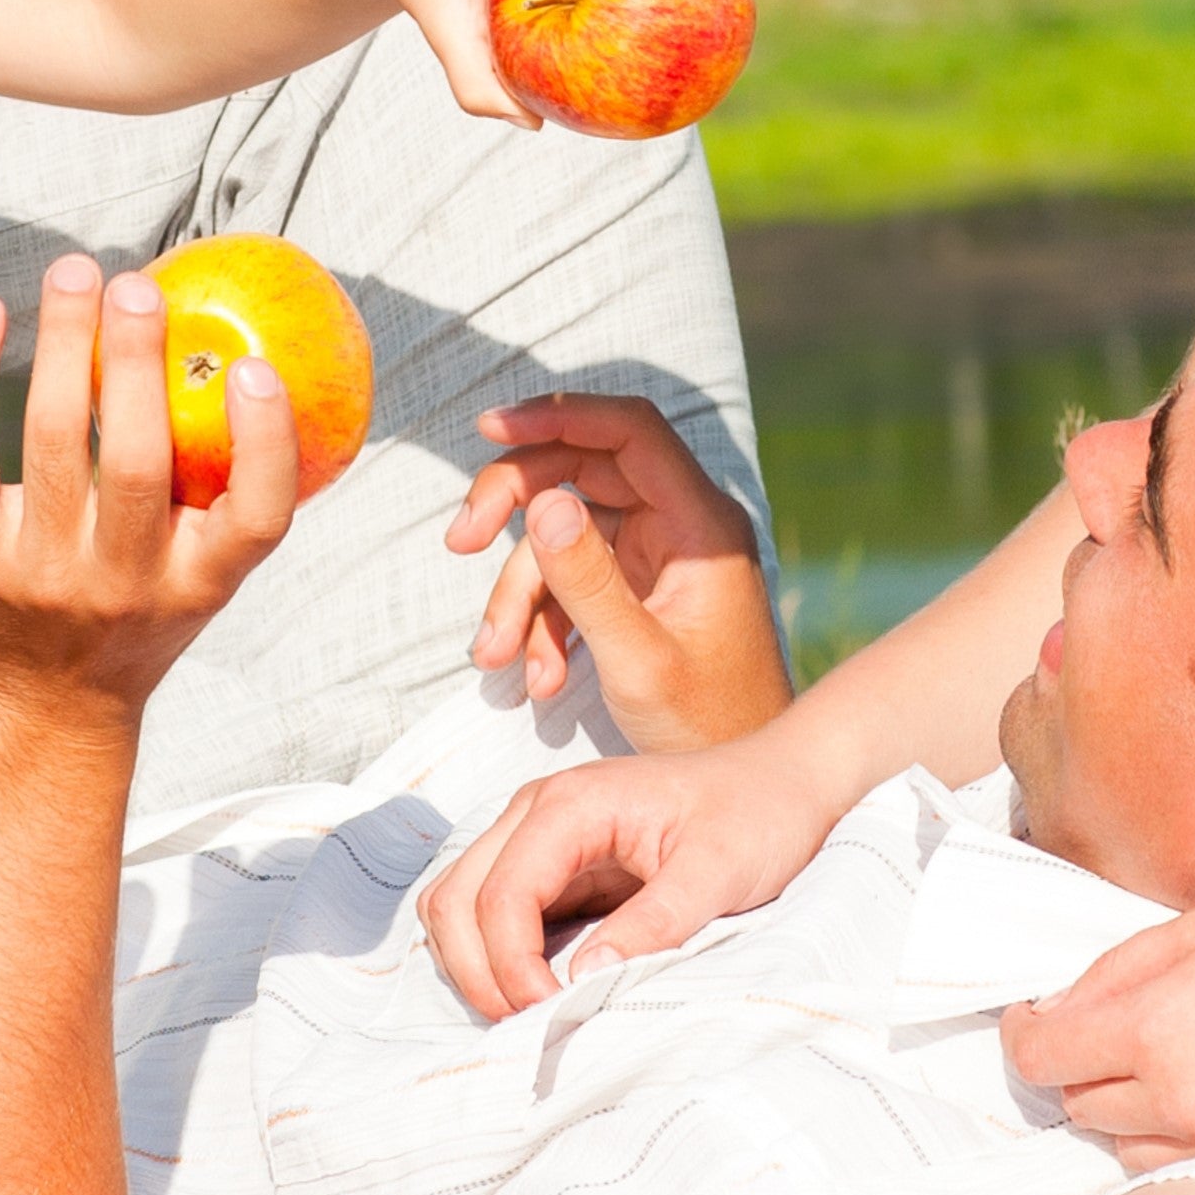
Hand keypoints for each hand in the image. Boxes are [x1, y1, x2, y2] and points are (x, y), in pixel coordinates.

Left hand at [0, 252, 300, 718]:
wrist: (40, 704)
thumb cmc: (136, 612)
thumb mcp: (199, 577)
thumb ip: (226, 493)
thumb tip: (258, 357)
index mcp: (200, 584)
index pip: (257, 518)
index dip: (264, 441)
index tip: (254, 367)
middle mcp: (126, 584)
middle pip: (138, 464)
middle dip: (139, 363)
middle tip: (138, 286)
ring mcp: (44, 573)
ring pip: (52, 441)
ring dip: (64, 344)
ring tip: (74, 272)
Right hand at [417, 725, 846, 1016]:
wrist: (785, 783)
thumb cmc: (758, 815)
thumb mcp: (719, 872)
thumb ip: (653, 923)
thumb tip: (581, 981)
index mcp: (571, 804)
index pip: (499, 895)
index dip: (511, 967)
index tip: (552, 1016)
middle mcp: (536, 813)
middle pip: (455, 900)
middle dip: (479, 972)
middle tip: (530, 1028)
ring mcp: (537, 837)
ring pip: (458, 907)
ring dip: (477, 966)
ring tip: (530, 1015)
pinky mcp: (552, 865)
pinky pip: (493, 913)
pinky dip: (496, 957)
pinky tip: (538, 991)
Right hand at [444, 393, 789, 752]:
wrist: (735, 779)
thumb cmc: (708, 725)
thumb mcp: (638, 659)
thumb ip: (588, 581)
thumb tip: (543, 501)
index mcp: (701, 524)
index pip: (630, 431)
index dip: (560, 415)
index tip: (491, 426)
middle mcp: (681, 525)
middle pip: (581, 472)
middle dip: (514, 509)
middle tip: (458, 542)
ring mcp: (656, 556)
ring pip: (563, 535)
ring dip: (520, 595)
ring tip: (497, 658)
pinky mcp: (635, 588)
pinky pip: (570, 580)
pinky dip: (542, 623)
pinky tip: (540, 677)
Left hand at [1001, 848, 1194, 1168]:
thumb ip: (1124, 967)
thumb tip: (1066, 1004)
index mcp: (1159, 1030)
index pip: (1043, 1058)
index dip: (1027, 1032)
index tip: (1035, 1012)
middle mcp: (1185, 1102)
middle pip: (1081, 1106)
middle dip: (1078, 1064)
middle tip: (1104, 1022)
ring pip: (1128, 1149)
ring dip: (1124, 1109)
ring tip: (1159, 1057)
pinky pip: (1189, 1165)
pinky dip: (1176, 1136)